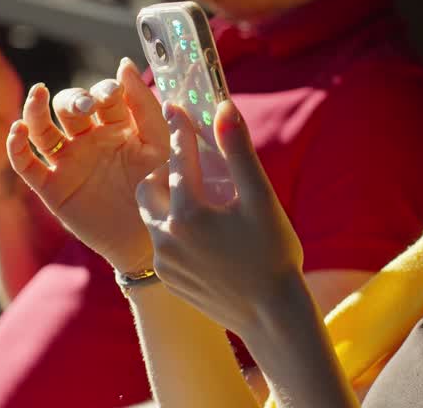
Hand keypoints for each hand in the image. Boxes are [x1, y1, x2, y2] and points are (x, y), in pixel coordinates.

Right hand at [6, 59, 168, 274]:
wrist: (148, 239)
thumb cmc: (159, 189)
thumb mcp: (159, 144)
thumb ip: (145, 106)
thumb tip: (124, 63)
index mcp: (116, 125)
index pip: (102, 96)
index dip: (104, 90)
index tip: (112, 94)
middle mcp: (88, 139)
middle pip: (69, 107)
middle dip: (74, 100)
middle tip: (86, 107)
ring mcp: (67, 162)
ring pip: (42, 129)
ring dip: (37, 110)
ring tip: (39, 95)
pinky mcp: (51, 187)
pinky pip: (26, 164)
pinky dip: (16, 147)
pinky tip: (18, 131)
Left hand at [137, 101, 303, 337]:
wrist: (271, 316)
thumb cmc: (272, 253)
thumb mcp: (260, 198)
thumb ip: (237, 151)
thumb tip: (223, 108)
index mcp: (189, 212)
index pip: (179, 159)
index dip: (180, 129)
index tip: (175, 106)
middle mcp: (168, 237)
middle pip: (149, 188)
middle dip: (165, 173)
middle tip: (191, 169)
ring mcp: (166, 262)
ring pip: (152, 217)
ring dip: (168, 203)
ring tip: (198, 201)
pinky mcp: (170, 280)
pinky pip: (162, 244)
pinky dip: (174, 230)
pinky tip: (202, 234)